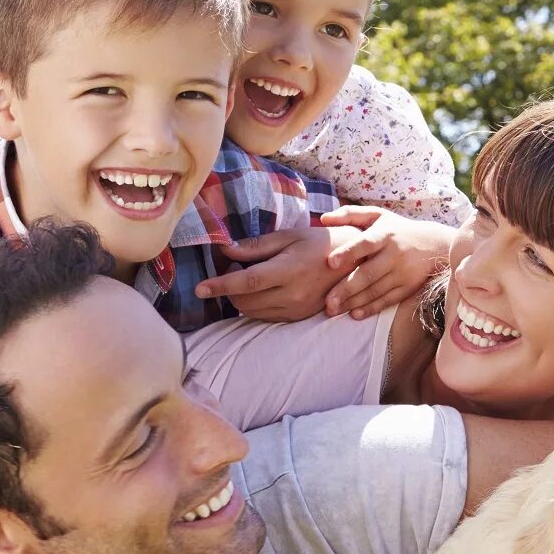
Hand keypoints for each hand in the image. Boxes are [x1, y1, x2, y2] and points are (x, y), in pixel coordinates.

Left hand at [194, 227, 342, 321]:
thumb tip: (226, 251)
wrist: (354, 263)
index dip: (220, 286)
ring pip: (252, 312)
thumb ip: (256, 246)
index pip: (247, 282)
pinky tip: (263, 289)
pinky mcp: (299, 317)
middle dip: (229, 289)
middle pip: (245, 301)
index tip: (199, 289)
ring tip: (251, 277)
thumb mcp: (289, 236)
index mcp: (289, 270)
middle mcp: (292, 294)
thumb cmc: (320, 243)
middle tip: (235, 267)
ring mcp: (296, 309)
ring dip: (241, 298)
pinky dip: (255, 305)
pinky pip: (266, 316)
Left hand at [317, 207, 455, 318]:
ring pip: (376, 290)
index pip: (366, 243)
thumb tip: (323, 219)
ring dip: (354, 302)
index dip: (349, 252)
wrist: (435, 245)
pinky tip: (355, 314)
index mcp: (385, 234)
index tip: (330, 262)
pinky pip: (387, 300)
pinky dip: (371, 308)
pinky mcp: (408, 287)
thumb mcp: (378, 215)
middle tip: (327, 302)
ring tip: (333, 310)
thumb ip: (350, 215)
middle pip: (369, 274)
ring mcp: (402, 273)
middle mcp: (394, 254)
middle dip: (347, 288)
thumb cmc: (397, 229)